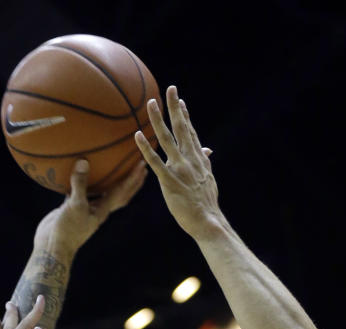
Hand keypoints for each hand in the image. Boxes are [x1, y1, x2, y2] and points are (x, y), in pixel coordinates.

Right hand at [34, 158, 147, 254]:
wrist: (54, 247)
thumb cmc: (67, 230)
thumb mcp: (75, 206)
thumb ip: (80, 184)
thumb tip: (84, 162)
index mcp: (103, 210)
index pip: (122, 192)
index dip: (133, 178)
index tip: (142, 164)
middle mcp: (98, 209)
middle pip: (120, 194)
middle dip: (131, 181)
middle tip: (140, 166)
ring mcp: (86, 209)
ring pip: (103, 191)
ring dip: (112, 180)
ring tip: (117, 167)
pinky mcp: (72, 207)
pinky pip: (82, 190)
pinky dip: (85, 181)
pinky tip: (81, 171)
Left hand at [134, 86, 218, 237]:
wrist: (208, 221)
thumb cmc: (206, 204)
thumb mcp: (208, 179)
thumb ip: (204, 162)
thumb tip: (208, 150)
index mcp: (199, 159)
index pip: (190, 132)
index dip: (185, 115)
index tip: (179, 100)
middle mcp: (190, 160)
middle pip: (181, 128)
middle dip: (175, 108)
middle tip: (169, 89)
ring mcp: (180, 169)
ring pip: (167, 139)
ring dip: (158, 120)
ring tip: (150, 103)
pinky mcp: (170, 181)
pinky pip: (155, 162)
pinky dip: (146, 148)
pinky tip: (137, 135)